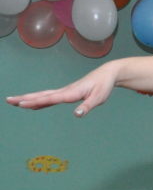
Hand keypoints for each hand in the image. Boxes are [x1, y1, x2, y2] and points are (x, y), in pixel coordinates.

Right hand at [6, 55, 152, 115]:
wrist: (107, 74)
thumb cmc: (103, 86)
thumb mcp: (99, 98)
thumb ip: (87, 106)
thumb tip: (77, 114)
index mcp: (71, 92)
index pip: (51, 98)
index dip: (36, 102)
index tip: (22, 104)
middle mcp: (65, 91)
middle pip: (42, 95)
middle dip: (25, 99)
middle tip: (9, 100)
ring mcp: (64, 91)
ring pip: (43, 95)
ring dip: (28, 98)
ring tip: (14, 101)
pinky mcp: (66, 92)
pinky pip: (49, 96)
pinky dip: (39, 99)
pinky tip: (33, 104)